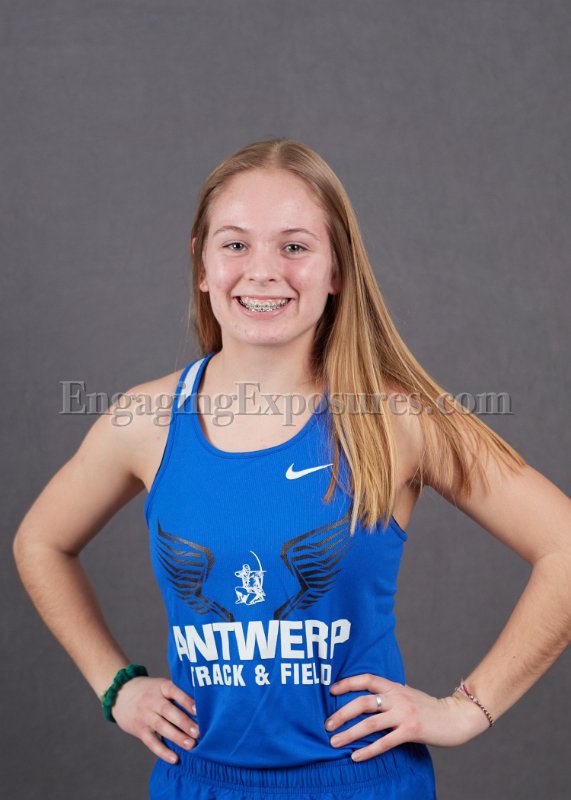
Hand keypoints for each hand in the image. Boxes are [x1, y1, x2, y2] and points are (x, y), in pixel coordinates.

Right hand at [111, 676, 199, 763]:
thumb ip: (177, 694)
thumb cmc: (150, 691)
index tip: (198, 710)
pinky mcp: (139, 730)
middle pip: (169, 711)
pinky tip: (174, 758)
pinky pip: (151, 742)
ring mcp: (145, 715)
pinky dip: (163, 751)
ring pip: (161, 727)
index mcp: (161, 687)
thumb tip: (203, 709)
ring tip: (191, 745)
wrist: (121, 694)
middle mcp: (152, 700)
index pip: (174, 691)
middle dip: (184, 722)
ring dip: (177, 737)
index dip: (186, 700)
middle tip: (198, 732)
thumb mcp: (161, 686)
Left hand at [326, 673, 490, 761]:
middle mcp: (397, 697)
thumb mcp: (407, 694)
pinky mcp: (411, 731)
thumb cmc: (428, 708)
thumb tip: (368, 698)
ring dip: (349, 733)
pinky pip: (385, 742)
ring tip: (334, 742)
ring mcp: (404, 714)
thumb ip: (390, 695)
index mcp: (395, 686)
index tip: (331, 690)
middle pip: (363, 702)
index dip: (348, 682)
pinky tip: (356, 756)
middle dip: (342, 712)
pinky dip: (368, 750)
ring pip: (370, 723)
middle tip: (326, 723)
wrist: (455, 717)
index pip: (367, 679)